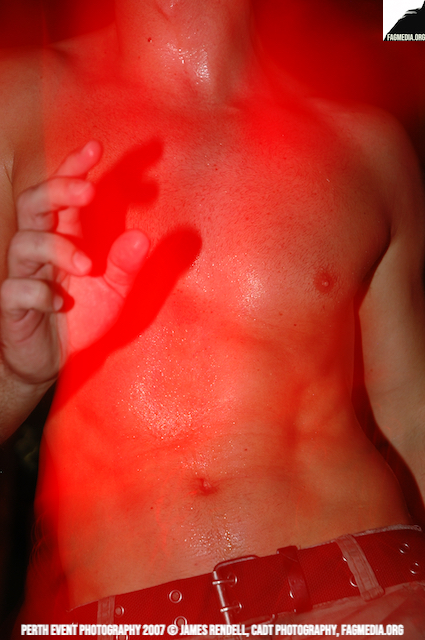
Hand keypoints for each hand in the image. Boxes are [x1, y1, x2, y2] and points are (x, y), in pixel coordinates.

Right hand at [0, 141, 148, 385]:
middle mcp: (42, 249)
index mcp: (65, 238)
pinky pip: (16, 290)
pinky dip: (39, 293)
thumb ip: (127, 265)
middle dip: (58, 190)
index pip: (64, 195)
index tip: (96, 147)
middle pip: (34, 205)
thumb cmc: (81, 317)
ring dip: (57, 247)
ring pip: (25, 242)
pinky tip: (59, 303)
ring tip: (87, 265)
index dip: (74, 168)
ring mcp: (25, 275)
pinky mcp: (13, 305)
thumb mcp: (114, 292)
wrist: (55, 360)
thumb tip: (142, 235)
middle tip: (87, 190)